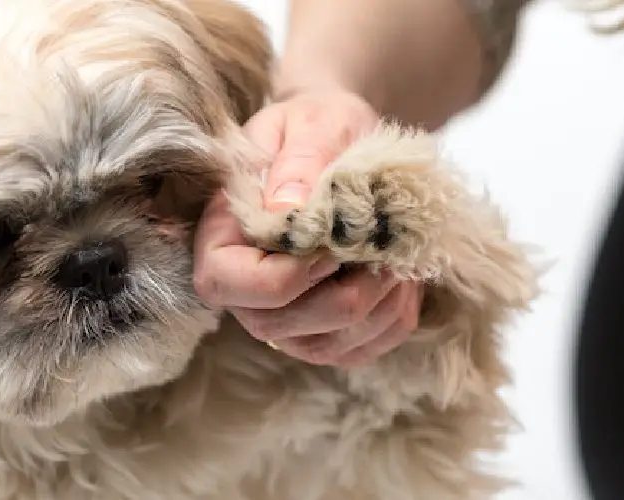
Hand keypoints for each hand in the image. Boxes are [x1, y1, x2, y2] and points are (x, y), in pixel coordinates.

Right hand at [193, 88, 423, 365]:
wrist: (342, 143)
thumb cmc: (318, 128)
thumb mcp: (312, 124)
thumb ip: (299, 161)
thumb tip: (286, 210)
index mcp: (222, 235)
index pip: (225, 283)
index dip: (283, 275)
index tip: (334, 242)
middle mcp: (245, 290)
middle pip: (281, 325)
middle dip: (347, 293)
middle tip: (385, 245)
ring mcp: (286, 320)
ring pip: (330, 346)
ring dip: (379, 303)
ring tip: (397, 252)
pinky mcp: (328, 334)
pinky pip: (366, 348)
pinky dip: (396, 314)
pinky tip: (401, 273)